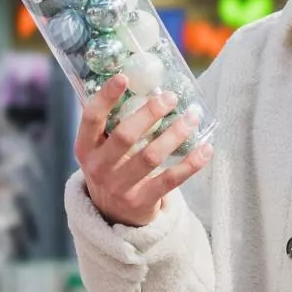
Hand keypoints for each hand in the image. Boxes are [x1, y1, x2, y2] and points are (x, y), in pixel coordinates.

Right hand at [76, 75, 210, 228]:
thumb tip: (141, 82)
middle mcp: (99, 168)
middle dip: (150, 113)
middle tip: (171, 97)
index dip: (106, 97)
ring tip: (192, 117)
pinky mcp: (141, 201)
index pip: (91, 118)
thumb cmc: (112, 167)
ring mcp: (119, 186)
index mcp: (85, 148)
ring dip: (175, 134)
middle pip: (125, 135)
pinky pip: (170, 180)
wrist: (112, 214)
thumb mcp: (100, 149)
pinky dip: (190, 163)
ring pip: (151, 156)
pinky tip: (206, 149)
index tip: (124, 77)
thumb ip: (112, 123)